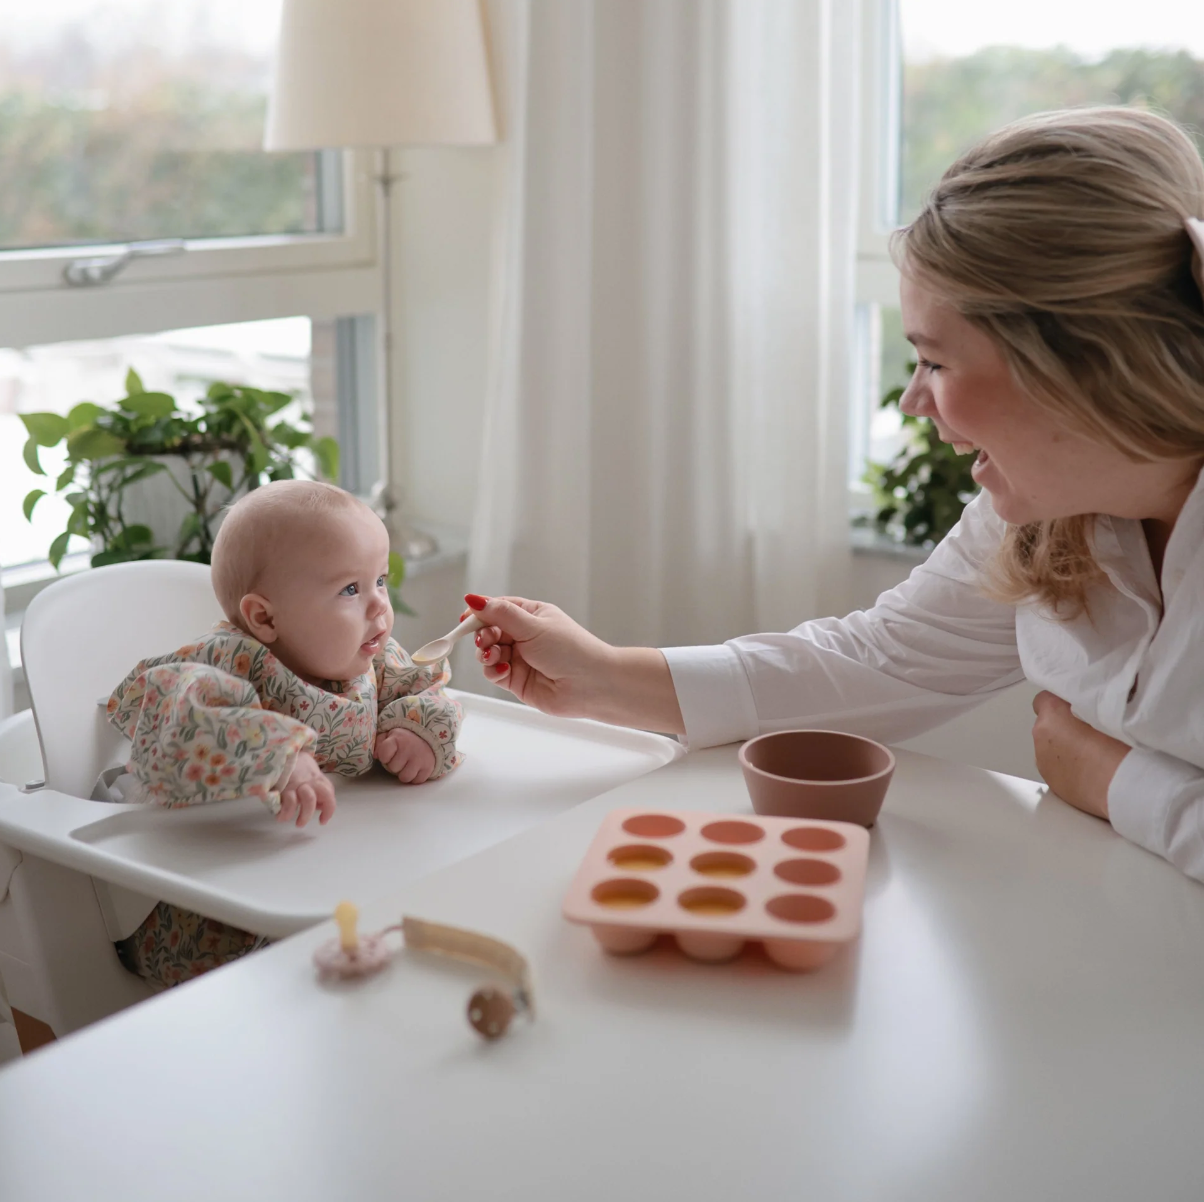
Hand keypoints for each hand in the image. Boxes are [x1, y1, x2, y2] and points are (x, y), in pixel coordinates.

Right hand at [278, 751, 335, 826]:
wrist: (279, 752)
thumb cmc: (296, 765)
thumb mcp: (310, 774)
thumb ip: (316, 788)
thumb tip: (321, 806)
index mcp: (318, 779)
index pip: (329, 793)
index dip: (329, 809)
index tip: (323, 820)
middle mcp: (309, 781)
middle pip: (323, 795)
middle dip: (315, 812)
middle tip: (306, 823)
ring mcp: (297, 783)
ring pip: (308, 799)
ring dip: (304, 815)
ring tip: (298, 823)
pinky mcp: (283, 786)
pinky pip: (288, 802)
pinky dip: (285, 812)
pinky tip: (281, 817)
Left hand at [376, 728, 436, 783]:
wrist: (428, 737)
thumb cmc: (404, 739)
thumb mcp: (389, 735)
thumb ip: (379, 742)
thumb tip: (375, 756)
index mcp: (398, 739)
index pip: (384, 755)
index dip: (384, 757)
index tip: (389, 753)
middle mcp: (409, 749)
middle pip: (393, 769)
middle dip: (395, 765)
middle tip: (400, 759)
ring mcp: (420, 759)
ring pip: (405, 778)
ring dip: (405, 773)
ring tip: (407, 765)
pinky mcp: (428, 768)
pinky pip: (416, 781)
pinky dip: (416, 777)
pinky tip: (416, 768)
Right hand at [465, 594, 683, 732]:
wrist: (592, 685)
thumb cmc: (571, 650)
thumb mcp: (533, 626)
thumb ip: (501, 614)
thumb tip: (473, 599)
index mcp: (531, 615)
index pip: (497, 608)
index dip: (480, 612)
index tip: (465, 617)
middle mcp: (524, 635)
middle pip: (488, 630)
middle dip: (482, 634)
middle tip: (486, 640)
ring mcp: (519, 658)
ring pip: (487, 652)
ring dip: (486, 653)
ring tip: (495, 656)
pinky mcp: (516, 680)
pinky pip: (494, 672)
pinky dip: (493, 670)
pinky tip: (503, 670)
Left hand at [1031, 691, 1129, 819]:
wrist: (1126, 786)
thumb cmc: (1121, 745)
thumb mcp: (1108, 709)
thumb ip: (1089, 703)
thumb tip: (1089, 703)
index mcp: (1051, 715)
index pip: (1044, 699)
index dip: (1062, 703)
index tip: (1079, 708)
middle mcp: (1040, 738)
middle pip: (1048, 725)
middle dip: (1065, 726)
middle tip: (1092, 731)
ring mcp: (1044, 763)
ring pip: (1051, 748)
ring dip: (1067, 748)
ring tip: (1095, 754)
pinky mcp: (1053, 785)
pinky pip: (1058, 769)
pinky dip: (1070, 768)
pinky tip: (1092, 772)